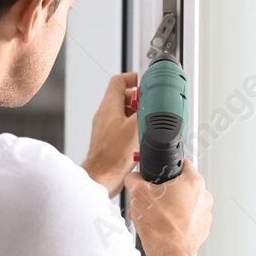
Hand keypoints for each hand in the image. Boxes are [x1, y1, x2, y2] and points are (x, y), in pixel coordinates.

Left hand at [82, 72, 138, 197]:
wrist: (102, 177)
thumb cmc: (113, 157)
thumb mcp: (135, 128)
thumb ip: (144, 111)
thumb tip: (153, 101)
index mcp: (109, 107)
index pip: (118, 81)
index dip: (133, 78)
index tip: (145, 83)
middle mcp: (105, 115)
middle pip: (124, 98)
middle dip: (139, 102)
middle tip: (149, 109)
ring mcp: (106, 127)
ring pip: (125, 114)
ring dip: (137, 118)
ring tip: (145, 127)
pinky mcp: (109, 140)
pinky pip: (123, 128)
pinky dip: (133, 130)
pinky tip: (140, 141)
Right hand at [123, 159, 212, 255]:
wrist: (167, 252)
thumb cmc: (158, 225)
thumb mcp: (137, 193)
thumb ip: (134, 178)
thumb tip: (134, 178)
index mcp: (193, 183)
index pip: (183, 164)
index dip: (168, 168)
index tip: (160, 175)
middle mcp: (204, 197)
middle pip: (182, 186)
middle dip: (165, 192)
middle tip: (152, 199)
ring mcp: (205, 215)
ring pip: (185, 204)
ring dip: (170, 207)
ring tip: (154, 215)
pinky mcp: (202, 229)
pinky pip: (188, 220)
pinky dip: (176, 221)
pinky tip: (162, 226)